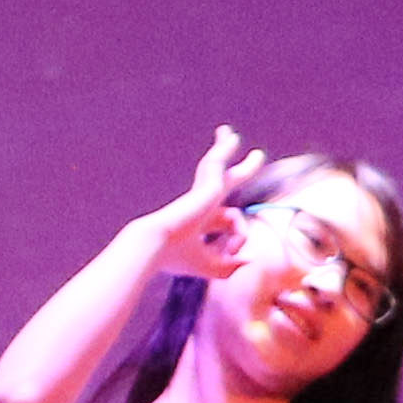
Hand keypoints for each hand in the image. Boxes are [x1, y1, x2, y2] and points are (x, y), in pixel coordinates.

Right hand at [142, 124, 260, 279]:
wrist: (154, 245)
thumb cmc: (177, 259)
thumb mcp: (210, 268)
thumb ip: (229, 266)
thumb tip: (248, 259)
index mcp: (200, 221)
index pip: (230, 222)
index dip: (240, 239)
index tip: (235, 253)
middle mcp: (200, 204)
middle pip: (223, 182)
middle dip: (237, 171)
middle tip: (248, 156)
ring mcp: (202, 193)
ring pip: (217, 167)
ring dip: (223, 149)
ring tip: (228, 134)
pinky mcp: (206, 187)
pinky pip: (217, 163)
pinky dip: (224, 151)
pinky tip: (230, 138)